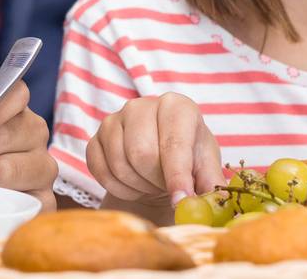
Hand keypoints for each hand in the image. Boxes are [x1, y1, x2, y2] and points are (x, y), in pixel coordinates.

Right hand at [87, 92, 223, 208]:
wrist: (160, 158)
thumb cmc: (189, 159)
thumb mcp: (206, 167)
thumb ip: (211, 184)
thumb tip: (210, 202)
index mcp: (176, 106)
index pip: (173, 143)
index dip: (177, 176)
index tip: (180, 200)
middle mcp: (142, 105)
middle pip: (142, 154)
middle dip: (156, 181)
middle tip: (166, 186)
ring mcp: (114, 119)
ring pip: (120, 164)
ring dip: (138, 186)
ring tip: (151, 183)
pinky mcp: (95, 137)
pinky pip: (99, 170)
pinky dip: (118, 188)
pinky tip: (133, 184)